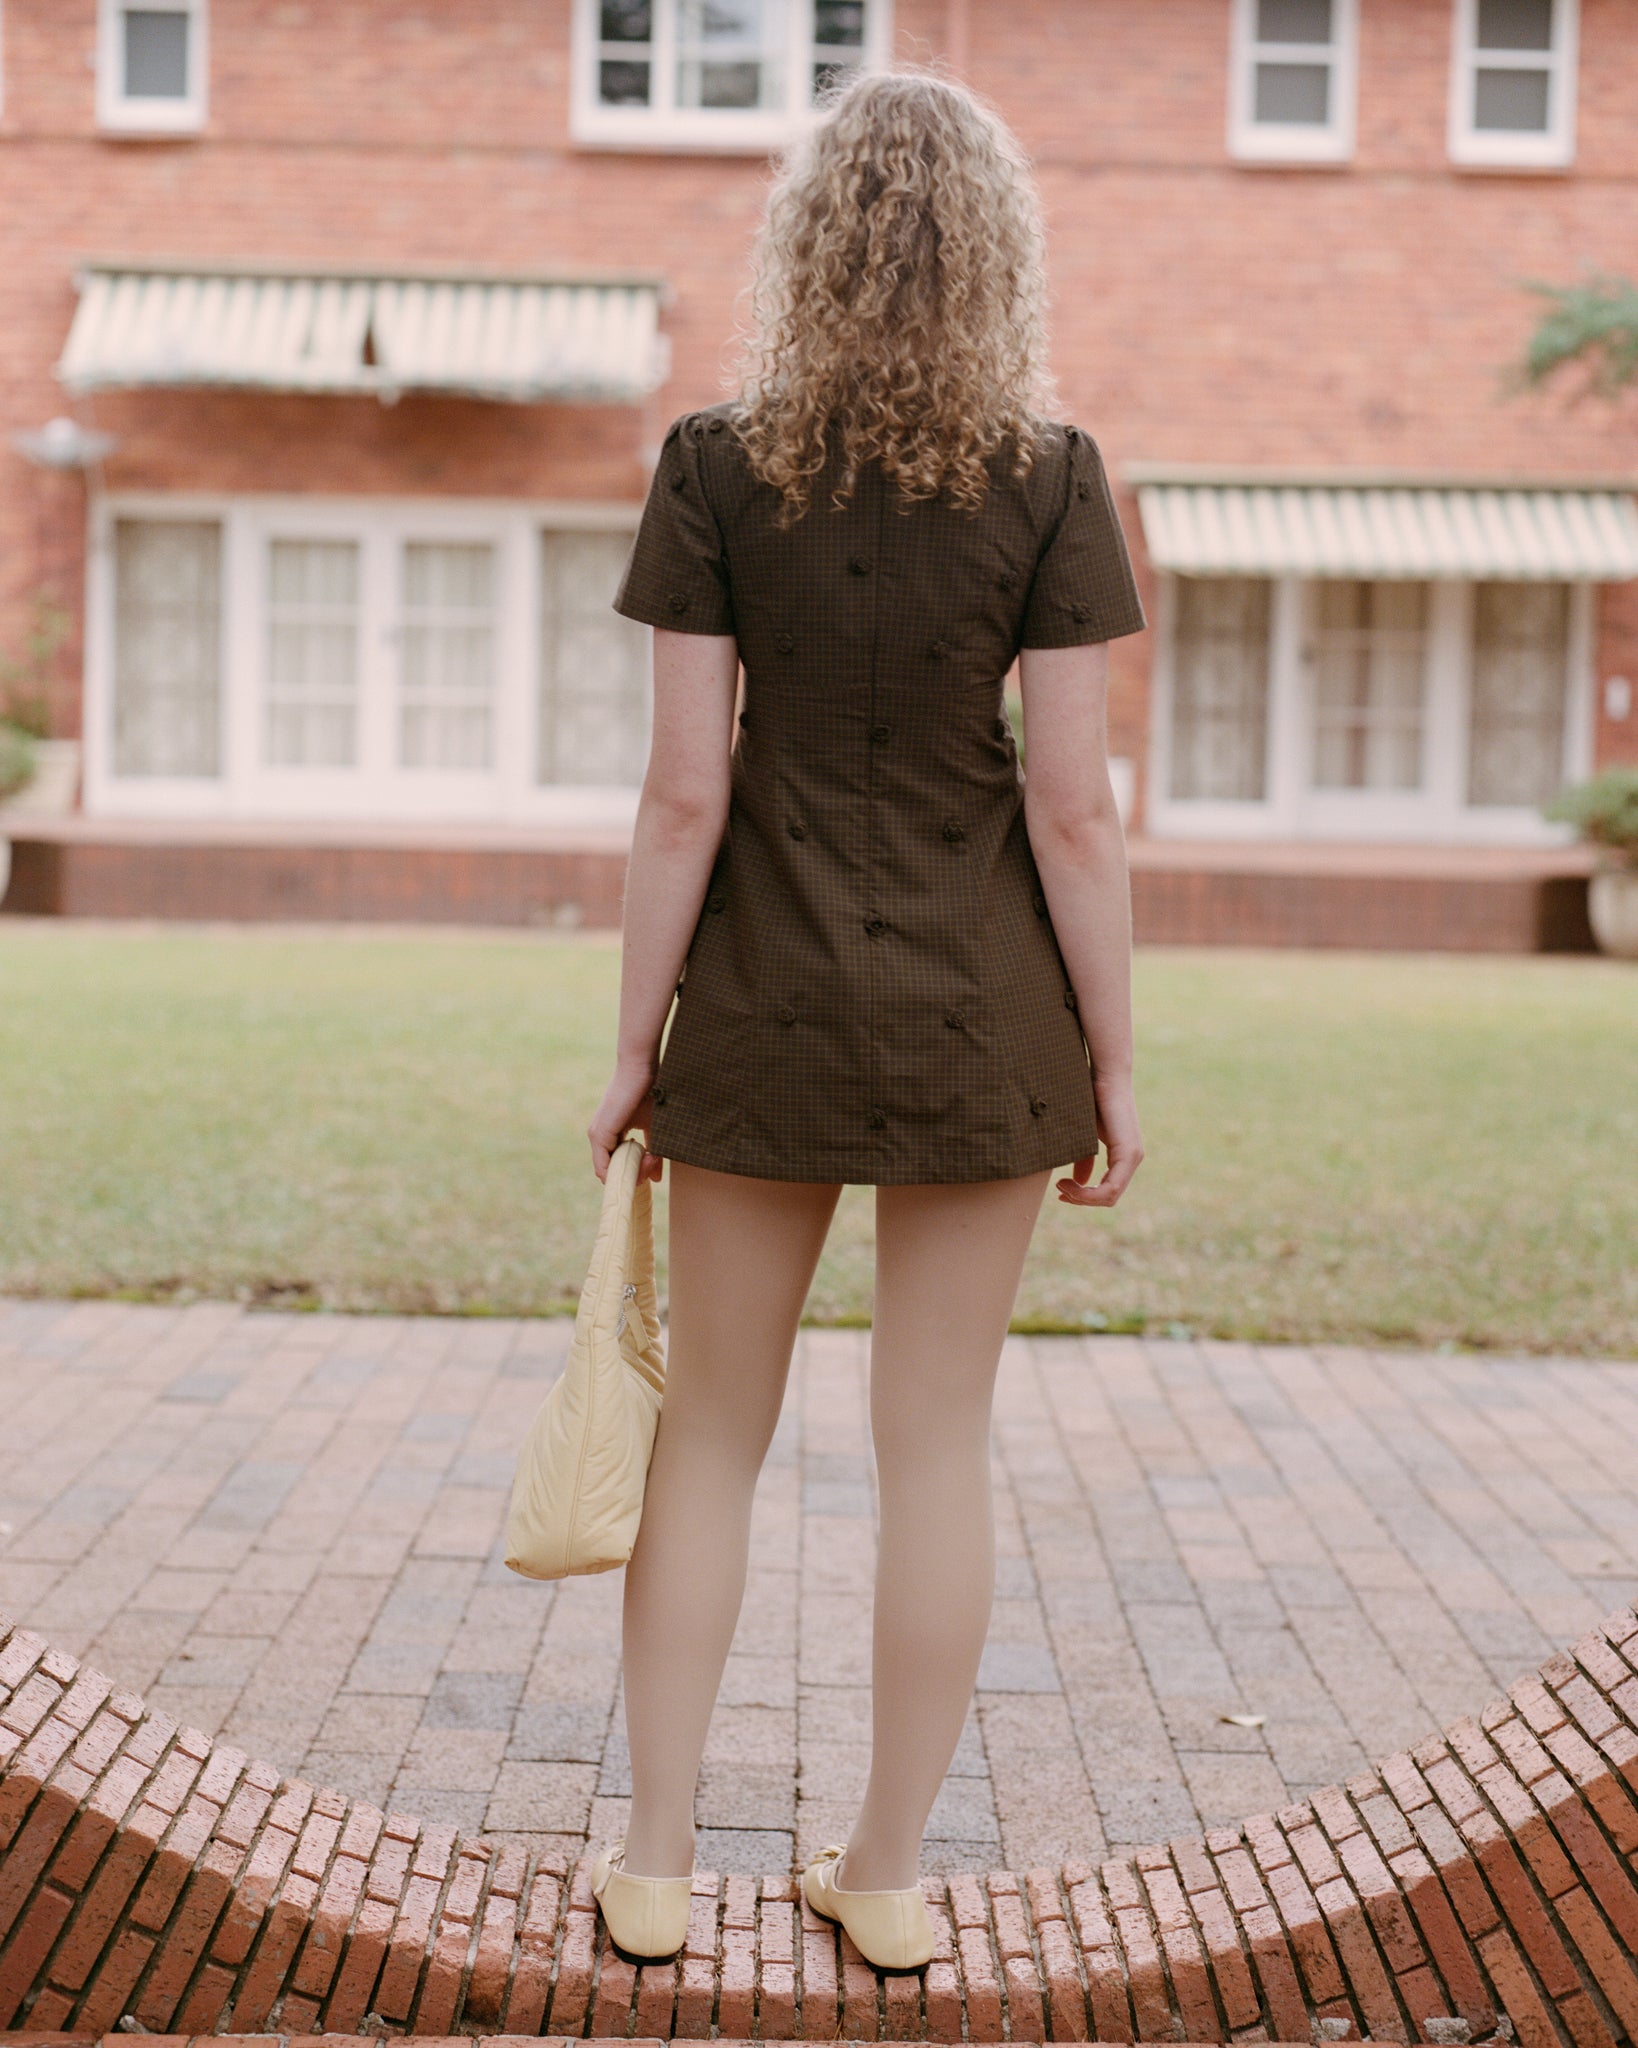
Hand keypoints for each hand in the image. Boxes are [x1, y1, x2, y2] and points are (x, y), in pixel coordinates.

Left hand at [588, 1056, 664, 1184]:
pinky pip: (603, 1168)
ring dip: (632, 1173)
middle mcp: (599, 1137)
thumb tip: (656, 1179)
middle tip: (654, 1163)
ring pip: (608, 1172)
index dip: (635, 1172)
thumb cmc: (649, 1093)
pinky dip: (623, 1171)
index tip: (654, 1166)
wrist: (641, 1070)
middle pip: (613, 1172)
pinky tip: (643, 1160)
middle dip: (636, 1175)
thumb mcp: (653, 1129)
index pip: (617, 1166)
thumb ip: (652, 1153)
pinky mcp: (599, 1135)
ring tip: (651, 1159)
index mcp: (610, 1135)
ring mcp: (597, 1136)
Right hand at [1056, 1073, 1142, 1207]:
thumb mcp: (1084, 1136)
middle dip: (1080, 1199)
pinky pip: (1111, 1189)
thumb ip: (1084, 1159)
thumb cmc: (1090, 1098)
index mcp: (1123, 1155)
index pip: (1107, 1191)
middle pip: (1108, 1198)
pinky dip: (1088, 1193)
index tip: (1059, 1190)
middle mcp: (1132, 1159)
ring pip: (1110, 1197)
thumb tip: (1080, 1181)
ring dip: (1082, 1198)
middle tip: (1059, 1191)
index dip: (1083, 1197)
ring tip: (1061, 1186)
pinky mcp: (1129, 1153)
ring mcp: (1133, 1157)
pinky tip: (1069, 1183)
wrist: (1103, 1075)